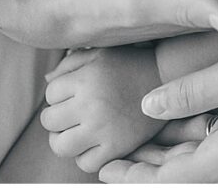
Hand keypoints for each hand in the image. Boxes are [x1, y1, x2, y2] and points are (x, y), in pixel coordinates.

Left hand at [42, 47, 164, 172]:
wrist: (171, 78)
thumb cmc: (133, 64)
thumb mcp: (102, 54)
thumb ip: (71, 63)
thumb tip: (47, 79)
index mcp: (87, 78)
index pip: (50, 94)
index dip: (62, 93)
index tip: (79, 92)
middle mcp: (92, 103)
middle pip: (50, 121)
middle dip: (60, 116)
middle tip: (77, 113)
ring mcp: (104, 128)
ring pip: (60, 146)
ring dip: (66, 140)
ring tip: (81, 130)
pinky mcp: (118, 146)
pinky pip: (85, 162)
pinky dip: (87, 156)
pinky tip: (97, 142)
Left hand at [98, 48, 217, 182]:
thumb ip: (189, 92)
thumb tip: (148, 105)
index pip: (169, 179)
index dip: (133, 177)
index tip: (105, 168)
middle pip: (177, 174)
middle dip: (142, 168)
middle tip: (108, 160)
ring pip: (191, 159)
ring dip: (161, 153)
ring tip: (133, 141)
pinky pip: (207, 143)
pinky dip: (183, 138)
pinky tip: (168, 123)